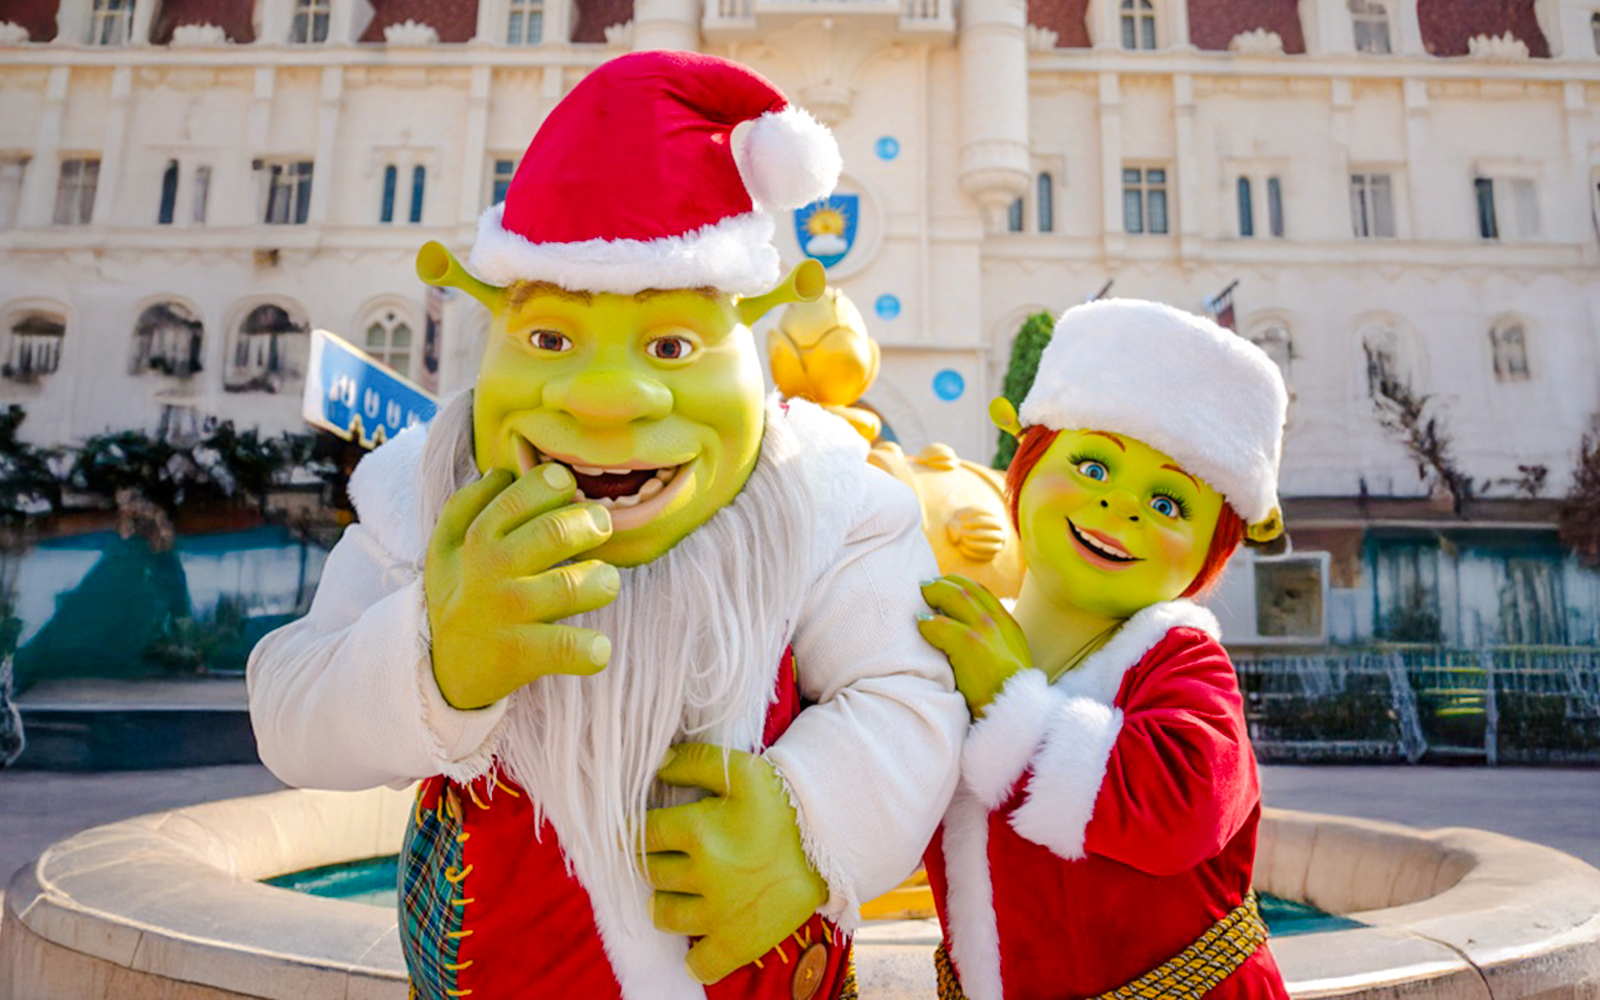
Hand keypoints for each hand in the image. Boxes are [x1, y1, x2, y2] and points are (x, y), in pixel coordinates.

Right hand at [424, 464, 620, 708]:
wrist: (441, 665)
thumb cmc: (460, 593)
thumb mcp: (447, 546)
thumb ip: (469, 504)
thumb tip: (503, 472)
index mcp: (478, 538)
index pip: (523, 494)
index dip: (557, 484)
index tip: (570, 493)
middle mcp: (491, 570)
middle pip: (554, 533)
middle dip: (591, 524)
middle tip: (601, 528)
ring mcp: (506, 612)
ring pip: (570, 587)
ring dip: (603, 581)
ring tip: (604, 583)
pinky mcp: (519, 654)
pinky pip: (569, 649)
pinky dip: (592, 649)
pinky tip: (597, 646)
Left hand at [642, 744, 827, 983]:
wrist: (832, 843)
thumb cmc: (783, 804)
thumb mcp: (743, 772)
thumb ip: (695, 761)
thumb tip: (657, 763)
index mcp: (699, 830)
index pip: (640, 834)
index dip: (635, 830)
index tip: (641, 831)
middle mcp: (703, 874)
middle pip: (649, 873)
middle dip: (653, 861)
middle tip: (669, 855)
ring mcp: (719, 913)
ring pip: (663, 914)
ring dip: (664, 901)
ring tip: (681, 889)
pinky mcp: (739, 942)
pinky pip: (699, 963)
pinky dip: (693, 955)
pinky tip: (701, 934)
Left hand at [919, 574, 1032, 717]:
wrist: (1015, 714)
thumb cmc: (1004, 694)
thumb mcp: (1006, 660)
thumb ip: (991, 642)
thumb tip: (963, 632)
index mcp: (1008, 626)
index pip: (981, 592)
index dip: (960, 584)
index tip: (944, 584)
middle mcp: (999, 623)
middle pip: (967, 589)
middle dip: (944, 584)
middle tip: (925, 587)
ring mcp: (986, 631)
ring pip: (955, 597)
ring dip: (935, 594)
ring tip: (920, 598)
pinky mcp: (970, 644)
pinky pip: (940, 624)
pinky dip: (928, 623)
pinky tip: (921, 625)